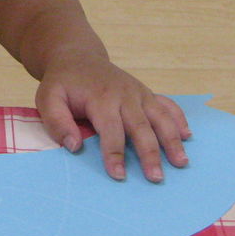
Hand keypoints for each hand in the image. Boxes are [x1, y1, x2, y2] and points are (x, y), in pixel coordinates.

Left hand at [35, 53, 190, 182]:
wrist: (78, 57)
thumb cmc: (63, 83)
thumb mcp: (47, 98)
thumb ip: (57, 122)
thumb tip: (75, 146)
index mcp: (100, 97)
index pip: (111, 130)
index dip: (114, 154)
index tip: (119, 175)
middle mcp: (124, 94)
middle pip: (141, 127)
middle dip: (150, 153)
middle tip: (156, 178)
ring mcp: (138, 93)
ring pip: (160, 117)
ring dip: (172, 140)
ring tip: (181, 162)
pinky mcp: (146, 93)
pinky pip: (167, 105)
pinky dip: (179, 119)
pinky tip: (187, 136)